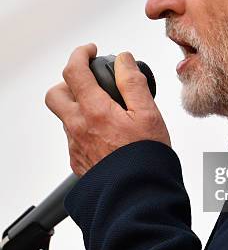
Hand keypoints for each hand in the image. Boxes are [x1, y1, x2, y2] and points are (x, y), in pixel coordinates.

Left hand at [45, 44, 170, 175]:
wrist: (138, 198)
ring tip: (106, 110)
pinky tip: (107, 133)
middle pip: (55, 94)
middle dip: (68, 81)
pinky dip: (85, 127)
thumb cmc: (146, 159)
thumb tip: (123, 60)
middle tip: (89, 80)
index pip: (74, 71)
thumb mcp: (149, 114)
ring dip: (79, 106)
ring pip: (66, 117)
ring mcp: (75, 146)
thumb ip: (133, 83)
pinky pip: (74, 137)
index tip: (90, 51)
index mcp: (94, 111)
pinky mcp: (78, 162)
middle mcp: (78, 128)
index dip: (80, 54)